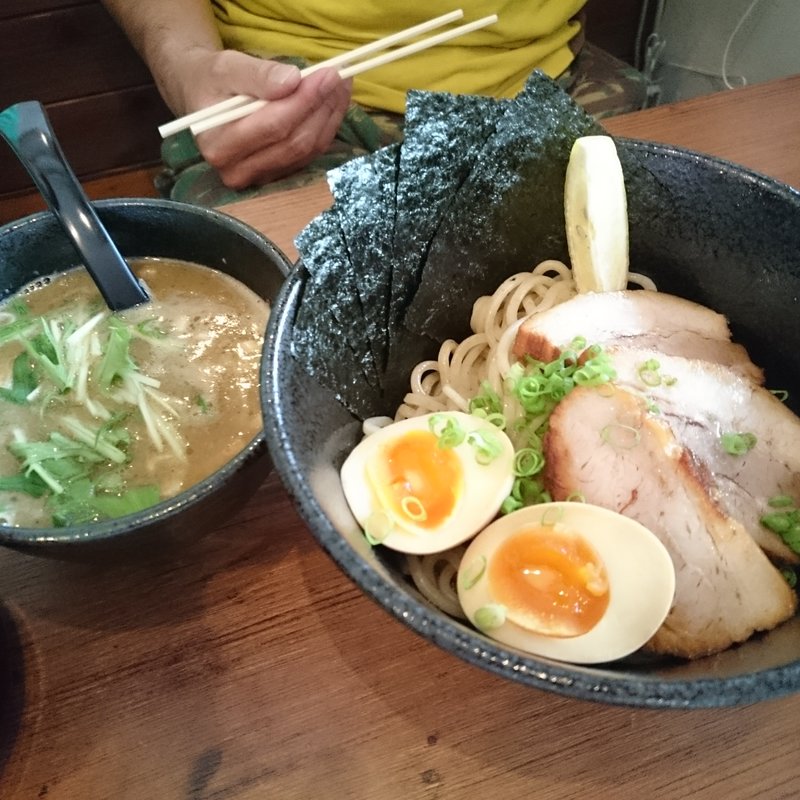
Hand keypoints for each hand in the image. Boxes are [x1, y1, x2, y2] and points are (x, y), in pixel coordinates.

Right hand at [180, 49, 351, 187]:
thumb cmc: (212, 80)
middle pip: (294, 143)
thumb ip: (257, 75)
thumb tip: (292, 81)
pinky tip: (332, 103)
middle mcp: (237, 171)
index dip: (305, 100)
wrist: (204, 98)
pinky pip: (309, 155)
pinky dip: (325, 127)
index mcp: (220, 145)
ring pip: (306, 151)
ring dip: (329, 117)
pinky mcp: (276, 176)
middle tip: (340, 77)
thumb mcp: (226, 67)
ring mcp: (259, 178)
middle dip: (321, 107)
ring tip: (340, 85)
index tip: (329, 73)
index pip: (274, 126)